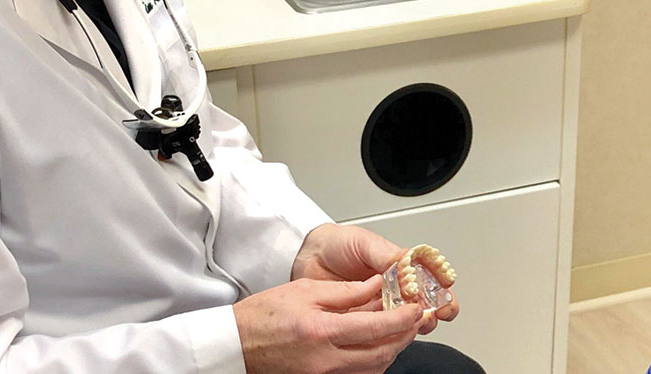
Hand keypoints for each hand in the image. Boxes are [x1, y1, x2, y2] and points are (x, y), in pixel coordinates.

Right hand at [234, 274, 422, 373]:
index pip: (376, 327)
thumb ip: (346, 291)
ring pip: (373, 368)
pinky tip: (376, 345)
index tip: (416, 309)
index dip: (402, 318)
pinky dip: (373, 361)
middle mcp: (325, 360)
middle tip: (414, 318)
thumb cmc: (262, 316)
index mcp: (322, 331)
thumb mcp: (305, 290)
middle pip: (381, 352)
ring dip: (391, 349)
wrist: (234, 345)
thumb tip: (377, 285)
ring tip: (399, 329)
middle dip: (404, 335)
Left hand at [291, 224, 460, 333]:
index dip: (442, 288)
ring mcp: (378, 308)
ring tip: (412, 323)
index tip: (446, 293)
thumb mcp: (364, 243)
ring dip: (412, 326)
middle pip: (423, 306)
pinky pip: (379, 333)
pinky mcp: (361, 322)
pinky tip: (391, 333)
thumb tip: (409, 264)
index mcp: (400, 267)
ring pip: (404, 323)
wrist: (307, 257)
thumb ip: (386, 255)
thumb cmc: (337, 244)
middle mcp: (393, 290)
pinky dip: (388, 336)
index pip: (429, 280)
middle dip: (433, 312)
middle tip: (431, 313)